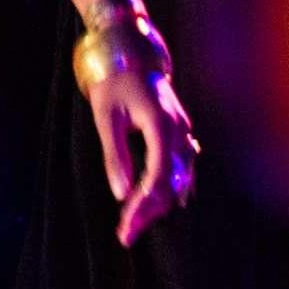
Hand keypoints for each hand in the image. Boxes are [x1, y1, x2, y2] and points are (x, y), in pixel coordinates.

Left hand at [88, 69, 198, 246]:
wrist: (131, 53)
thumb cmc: (112, 82)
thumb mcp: (105, 116)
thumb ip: (114, 155)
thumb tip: (120, 194)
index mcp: (161, 125)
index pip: (158, 176)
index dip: (143, 204)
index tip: (126, 225)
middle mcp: (179, 131)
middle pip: (171, 183)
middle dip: (149, 211)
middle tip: (125, 235)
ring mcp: (183, 132)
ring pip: (179, 178)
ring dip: (160, 202)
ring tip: (136, 223)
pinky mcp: (179, 132)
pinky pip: (181, 167)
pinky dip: (170, 187)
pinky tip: (163, 205)